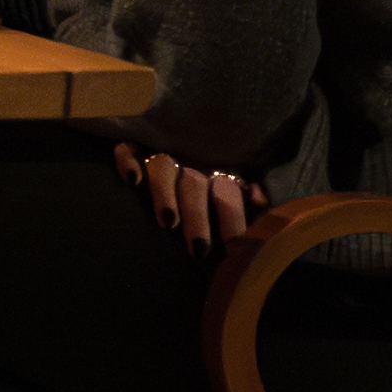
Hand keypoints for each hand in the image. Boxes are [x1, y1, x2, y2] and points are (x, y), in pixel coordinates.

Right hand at [117, 143, 261, 245]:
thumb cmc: (220, 186)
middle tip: (199, 249)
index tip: (234, 246)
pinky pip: (129, 149)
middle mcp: (191, 164)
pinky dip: (128, 160)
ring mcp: (163, 155)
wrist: (182, 141)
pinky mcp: (136, 147)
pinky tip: (132, 178)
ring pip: (163, 168)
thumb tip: (262, 203)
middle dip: (197, 216)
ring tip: (167, 221)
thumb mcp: (243, 192)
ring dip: (164, 193)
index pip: (227, 193)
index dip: (231, 217)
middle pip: (194, 186)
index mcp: (219, 174)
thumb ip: (255, 200)